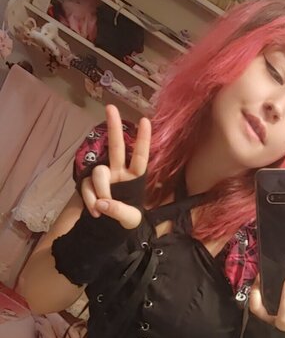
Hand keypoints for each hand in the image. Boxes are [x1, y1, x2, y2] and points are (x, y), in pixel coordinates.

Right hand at [81, 104, 150, 228]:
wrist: (111, 230)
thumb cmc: (127, 220)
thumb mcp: (130, 220)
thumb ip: (119, 211)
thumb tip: (102, 202)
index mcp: (134, 178)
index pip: (140, 158)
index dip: (143, 141)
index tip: (145, 121)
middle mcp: (118, 172)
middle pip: (117, 147)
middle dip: (114, 127)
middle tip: (110, 107)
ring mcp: (103, 177)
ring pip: (99, 173)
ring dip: (100, 190)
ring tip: (101, 209)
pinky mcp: (90, 184)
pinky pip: (87, 187)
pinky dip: (89, 199)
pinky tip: (95, 212)